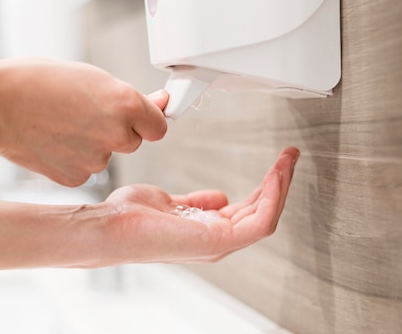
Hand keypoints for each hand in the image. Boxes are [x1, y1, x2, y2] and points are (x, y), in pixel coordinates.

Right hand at [0, 59, 168, 185]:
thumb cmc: (39, 82)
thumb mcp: (92, 77)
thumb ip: (129, 96)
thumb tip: (160, 103)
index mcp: (126, 104)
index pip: (158, 126)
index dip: (145, 121)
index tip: (136, 118)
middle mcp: (116, 135)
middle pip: (132, 142)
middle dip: (116, 131)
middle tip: (83, 114)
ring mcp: (96, 160)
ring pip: (105, 156)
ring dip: (91, 145)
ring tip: (60, 124)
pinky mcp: (76, 178)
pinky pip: (84, 170)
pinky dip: (72, 160)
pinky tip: (52, 142)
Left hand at [97, 147, 298, 264]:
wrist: (111, 225)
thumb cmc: (130, 216)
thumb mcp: (171, 202)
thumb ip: (197, 203)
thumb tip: (220, 197)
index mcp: (207, 232)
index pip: (248, 212)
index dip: (265, 188)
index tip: (276, 165)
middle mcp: (217, 240)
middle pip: (261, 213)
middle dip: (279, 183)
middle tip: (289, 157)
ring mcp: (219, 243)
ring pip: (266, 216)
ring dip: (281, 186)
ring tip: (288, 160)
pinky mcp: (218, 241)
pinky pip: (260, 221)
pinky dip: (272, 196)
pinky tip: (275, 174)